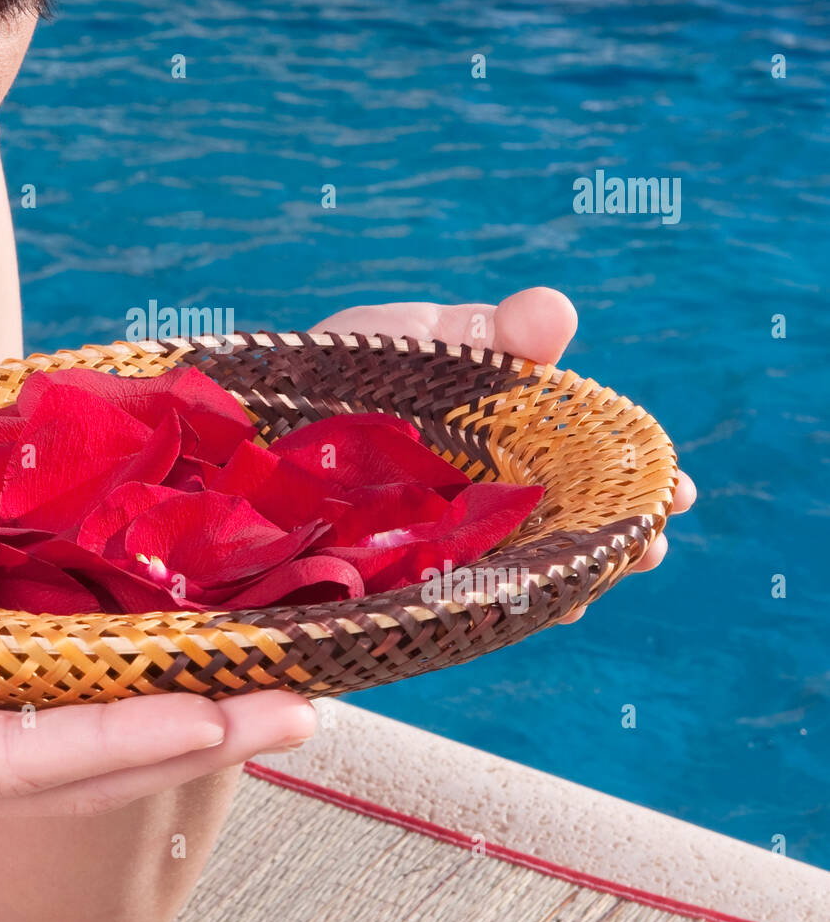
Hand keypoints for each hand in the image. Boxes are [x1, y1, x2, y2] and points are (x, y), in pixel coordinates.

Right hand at [0, 580, 317, 836]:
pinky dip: (120, 690)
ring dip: (179, 719)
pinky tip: (169, 663)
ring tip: (271, 690)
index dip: (125, 736)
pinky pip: (46, 707)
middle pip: (83, 765)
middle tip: (300, 705)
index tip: (216, 709)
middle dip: (195, 737)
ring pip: (79, 743)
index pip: (25, 761)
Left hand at [310, 286, 694, 622]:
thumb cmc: (340, 367)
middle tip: (649, 547)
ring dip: (565, 581)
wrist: (246, 420)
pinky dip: (487, 609)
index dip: (634, 483)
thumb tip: (556, 313)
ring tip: (592, 588)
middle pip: (566, 529)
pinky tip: (520, 609)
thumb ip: (488, 335)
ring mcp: (439, 547)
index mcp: (500, 444)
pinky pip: (449, 606)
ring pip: (518, 574)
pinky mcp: (390, 588)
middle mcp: (482, 501)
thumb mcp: (415, 338)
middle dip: (614, 541)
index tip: (675, 491)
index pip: (586, 470)